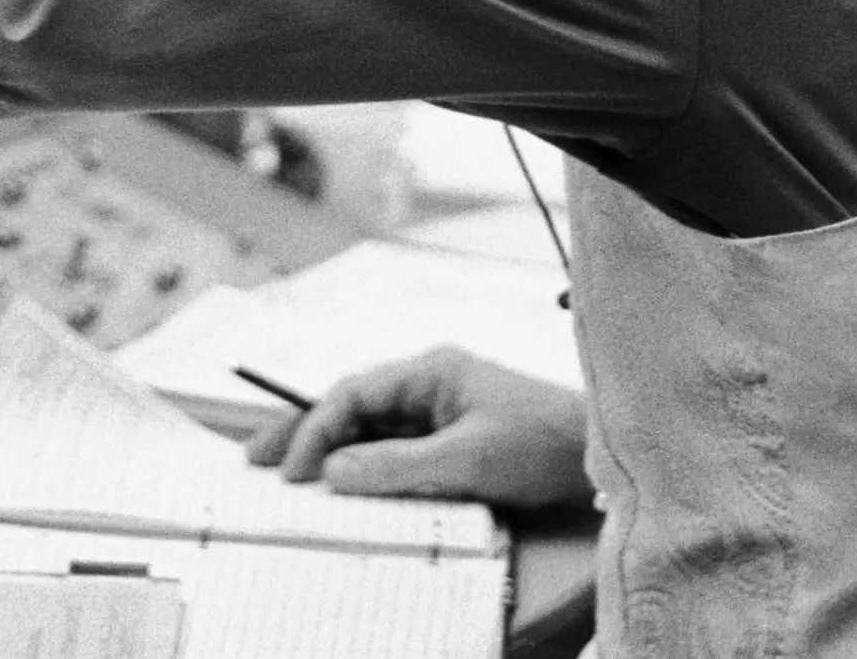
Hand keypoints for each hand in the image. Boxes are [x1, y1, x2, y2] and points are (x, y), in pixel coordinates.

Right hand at [246, 346, 590, 510]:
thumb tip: (334, 472)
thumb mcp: (466, 460)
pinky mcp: (450, 437)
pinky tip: (341, 485)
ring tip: (285, 474)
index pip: (353, 394)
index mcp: (428, 371)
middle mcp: (427, 383)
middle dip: (302, 430)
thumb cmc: (542, 446)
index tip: (293, 469)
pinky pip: (392, 448)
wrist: (599, 457)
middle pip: (350, 405)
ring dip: (329, 450)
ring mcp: (437, 410)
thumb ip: (396, 466)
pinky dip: (362, 464)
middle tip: (256, 458)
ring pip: (367, 427)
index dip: (315, 429)